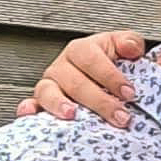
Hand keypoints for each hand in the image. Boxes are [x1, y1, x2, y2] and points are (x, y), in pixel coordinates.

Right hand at [22, 30, 148, 127]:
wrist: (102, 81)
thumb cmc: (113, 65)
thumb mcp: (123, 48)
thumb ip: (130, 43)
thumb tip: (131, 48)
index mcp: (81, 50)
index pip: (91, 59)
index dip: (110, 76)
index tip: (130, 93)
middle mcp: (62, 66)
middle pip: (75, 82)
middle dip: (99, 101)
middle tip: (121, 117)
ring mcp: (50, 84)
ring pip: (48, 92)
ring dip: (59, 103)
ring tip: (72, 114)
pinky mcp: (43, 103)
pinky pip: (32, 105)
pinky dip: (29, 109)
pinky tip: (29, 114)